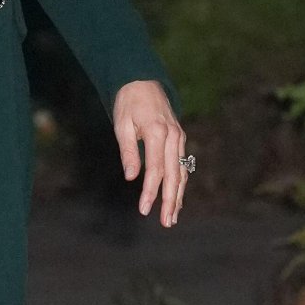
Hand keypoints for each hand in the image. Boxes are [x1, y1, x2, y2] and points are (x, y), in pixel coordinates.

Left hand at [112, 80, 187, 227]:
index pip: (155, 169)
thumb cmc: (129, 103)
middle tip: (166, 222)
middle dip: (170, 200)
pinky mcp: (180, 139)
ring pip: (181, 172)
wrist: (143, 81)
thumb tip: (132, 177)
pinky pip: (182, 165)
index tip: (144, 209)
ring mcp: (179, 138)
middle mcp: (173, 137)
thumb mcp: (122, 125)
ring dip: (178, 196)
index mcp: (158, 133)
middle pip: (173, 175)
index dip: (150, 191)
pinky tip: (177, 198)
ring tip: (172, 217)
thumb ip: (129, 151)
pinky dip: (180, 183)